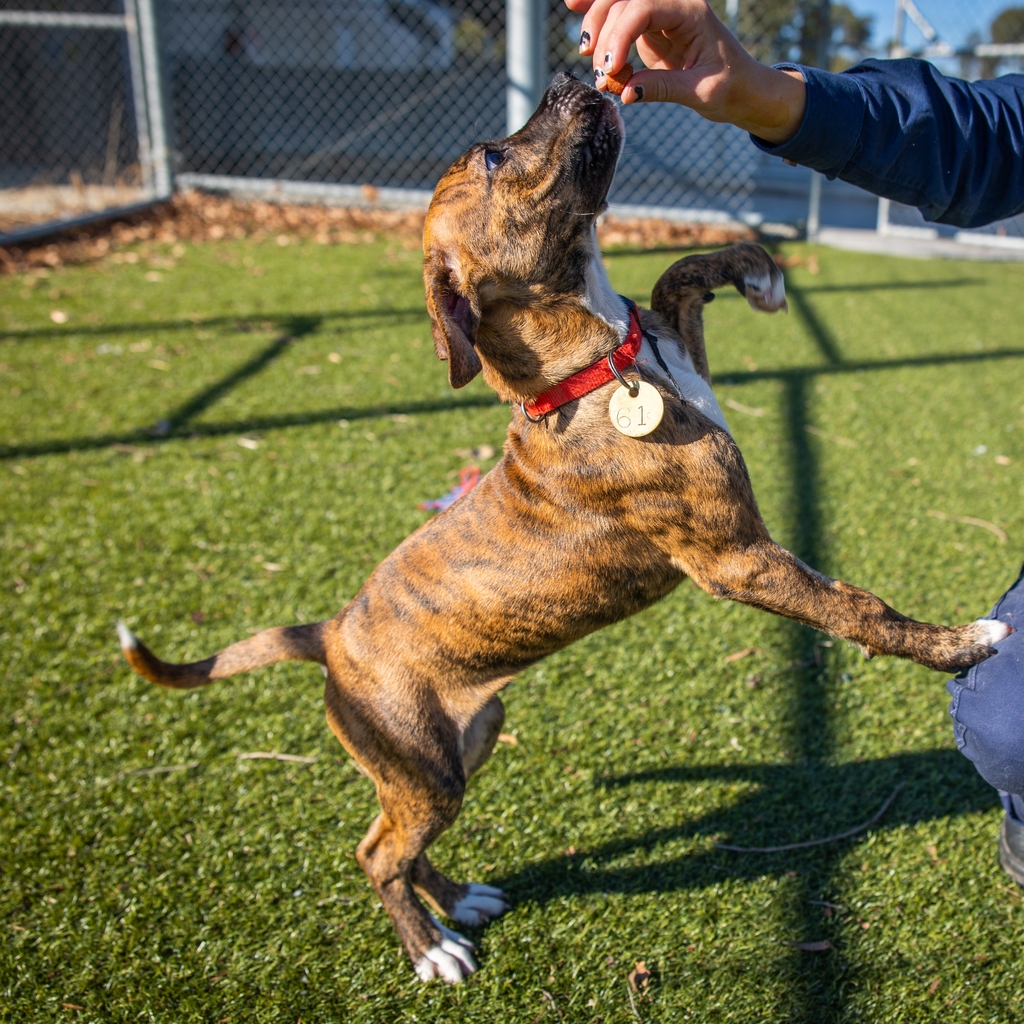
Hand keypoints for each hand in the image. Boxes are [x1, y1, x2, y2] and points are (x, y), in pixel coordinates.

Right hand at [566, 0, 806, 143]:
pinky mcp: (649, 30)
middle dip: (604, 32)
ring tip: (588, 58)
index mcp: (691, 12)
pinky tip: (574, 4)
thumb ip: (664, 88)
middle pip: (625, 1)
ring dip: (596, 26)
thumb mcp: (702, 92)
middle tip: (599, 72)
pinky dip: (597, 12)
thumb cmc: (730, 87)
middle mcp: (673, 6)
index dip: (620, 35)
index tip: (610, 70)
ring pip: (617, 5)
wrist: (742, 88)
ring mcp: (659, 15)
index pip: (644, 8)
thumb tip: (625, 93)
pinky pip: (618, 16)